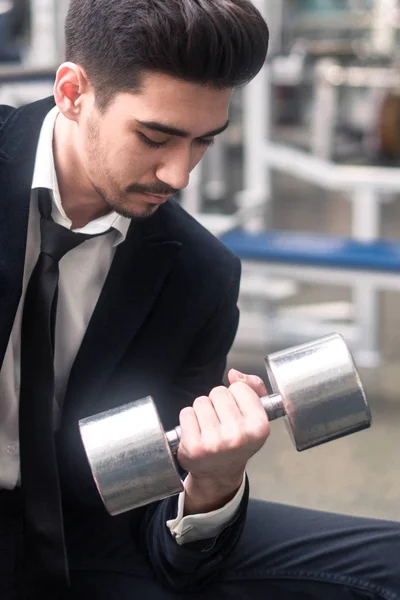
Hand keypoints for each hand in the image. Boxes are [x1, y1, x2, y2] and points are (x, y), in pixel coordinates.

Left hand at [177, 371, 269, 514]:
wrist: (219, 474)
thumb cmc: (237, 440)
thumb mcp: (255, 416)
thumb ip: (253, 387)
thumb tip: (234, 374)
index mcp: (259, 426)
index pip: (240, 387)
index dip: (236, 396)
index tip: (237, 413)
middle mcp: (239, 436)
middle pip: (219, 392)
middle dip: (218, 403)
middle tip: (222, 422)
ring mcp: (215, 442)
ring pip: (201, 401)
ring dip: (202, 411)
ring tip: (209, 428)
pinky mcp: (194, 447)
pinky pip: (186, 413)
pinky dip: (189, 420)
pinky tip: (197, 433)